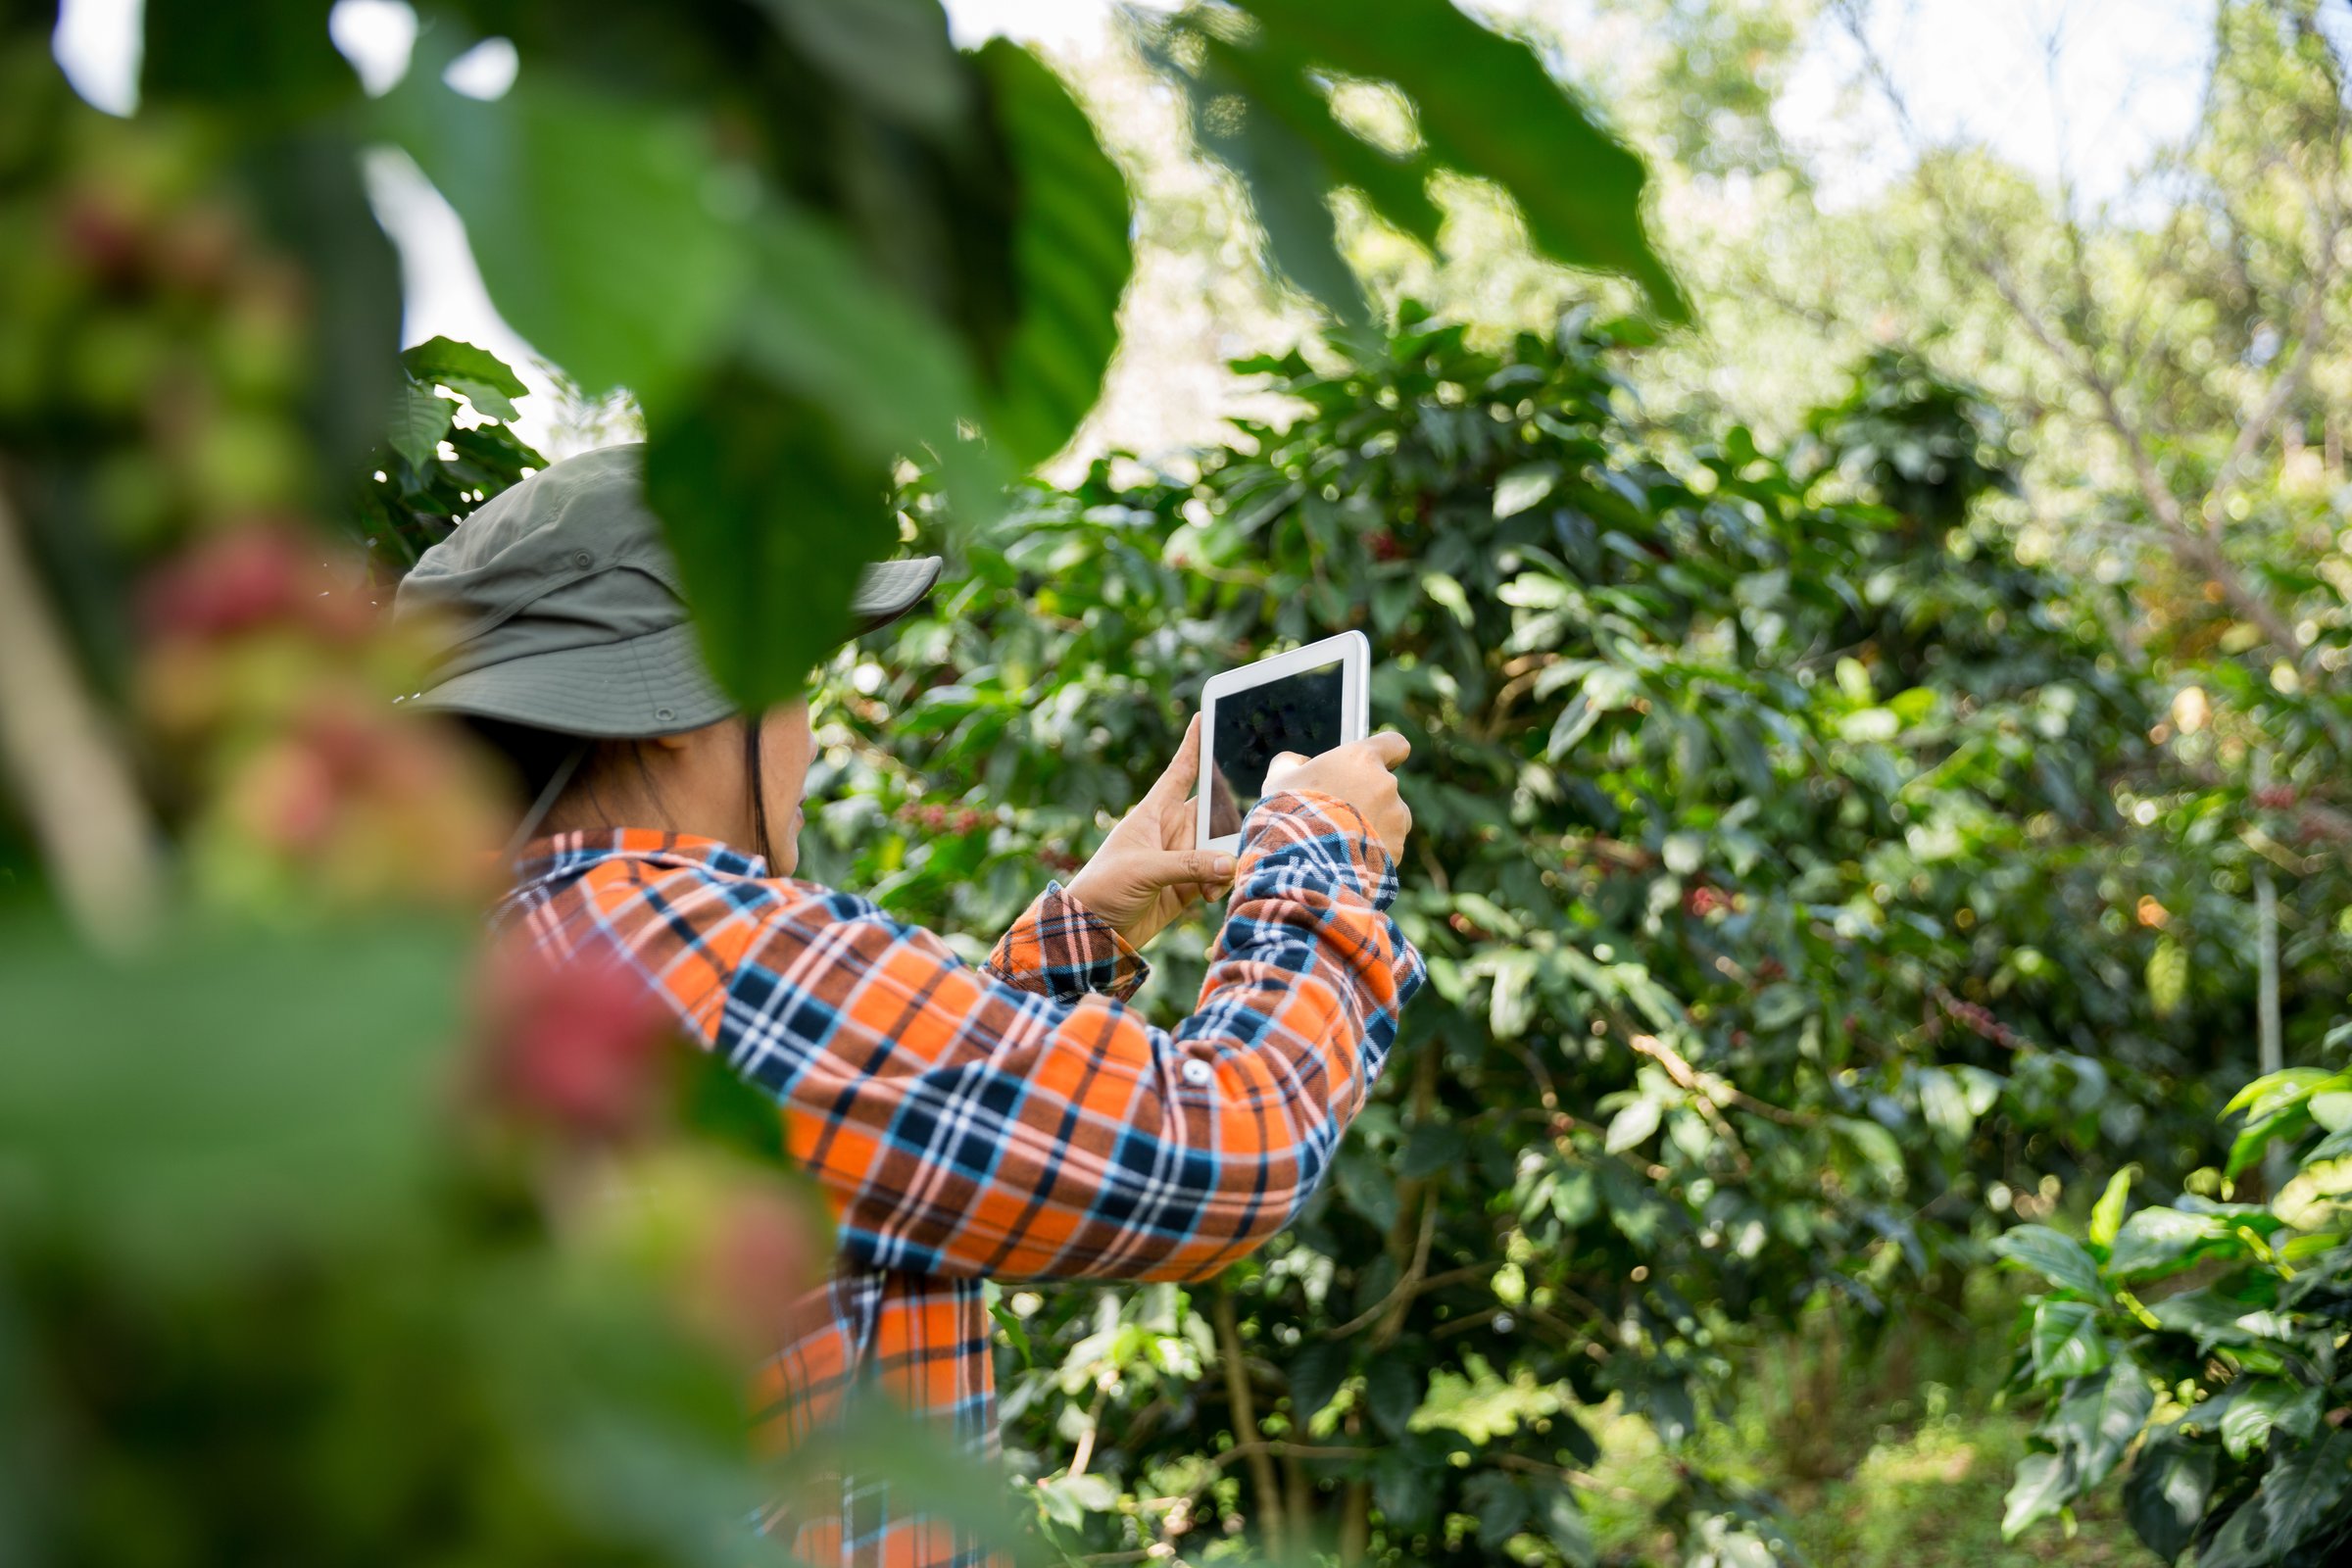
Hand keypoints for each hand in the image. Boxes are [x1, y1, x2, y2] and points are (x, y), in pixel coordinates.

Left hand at [1065, 716, 1235, 950]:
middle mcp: (1171, 831)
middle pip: (1214, 812)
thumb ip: (1189, 866)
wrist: (1092, 931)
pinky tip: (1211, 897)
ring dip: (1226, 860)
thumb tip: (1231, 863)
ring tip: (1220, 878)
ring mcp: (1181, 859)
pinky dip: (1221, 884)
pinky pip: (1217, 876)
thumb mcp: (1143, 870)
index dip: (1195, 745)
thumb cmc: (1103, 888)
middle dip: (1230, 821)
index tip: (1207, 716)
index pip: (1180, 771)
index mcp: (1153, 813)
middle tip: (1239, 837)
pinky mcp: (1187, 887)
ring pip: (1221, 847)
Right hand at [1262, 731, 1412, 859]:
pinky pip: (1389, 846)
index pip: (1395, 744)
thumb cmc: (1289, 814)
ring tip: (1343, 841)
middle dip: (1369, 798)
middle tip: (1338, 814)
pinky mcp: (1396, 847)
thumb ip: (1291, 763)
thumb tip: (1298, 763)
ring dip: (1375, 825)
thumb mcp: (1278, 779)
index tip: (1376, 764)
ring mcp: (1395, 817)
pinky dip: (1373, 852)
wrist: (1302, 862)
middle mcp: (1385, 784)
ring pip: (1392, 818)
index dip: (1387, 754)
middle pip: (1387, 786)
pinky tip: (1348, 858)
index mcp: (1361, 758)